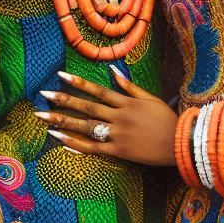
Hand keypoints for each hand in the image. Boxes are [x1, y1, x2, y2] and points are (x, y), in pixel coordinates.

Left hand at [36, 68, 177, 166]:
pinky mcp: (119, 151)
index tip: (60, 75)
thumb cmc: (167, 120)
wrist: (180, 143)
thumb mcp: (151, 98)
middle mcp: (119, 116)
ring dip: (63, 121)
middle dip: (63, 100)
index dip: (78, 82)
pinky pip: (94, 148)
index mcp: (126, 102)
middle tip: (43, 96)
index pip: (97, 90)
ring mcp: (118, 134)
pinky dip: (76, 144)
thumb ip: (129, 87)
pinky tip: (60, 139)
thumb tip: (113, 70)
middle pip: (86, 107)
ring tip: (43, 118)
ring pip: (86, 126)